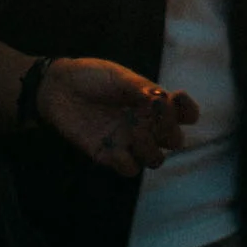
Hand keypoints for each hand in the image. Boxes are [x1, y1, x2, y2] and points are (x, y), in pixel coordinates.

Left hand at [37, 57, 198, 176]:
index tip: (176, 97)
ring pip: (155, 159)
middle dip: (169, 130)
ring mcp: (127, 141)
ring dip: (151, 148)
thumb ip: (141, 89)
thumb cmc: (91, 77)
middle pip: (175, 140)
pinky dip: (128, 162)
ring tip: (134, 131)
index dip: (187, 110)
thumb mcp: (119, 77)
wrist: (58, 87)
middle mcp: (144, 124)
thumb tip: (161, 100)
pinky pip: (129, 169)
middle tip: (151, 116)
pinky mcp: (108, 155)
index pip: (184, 114)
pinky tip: (116, 147)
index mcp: (152, 103)